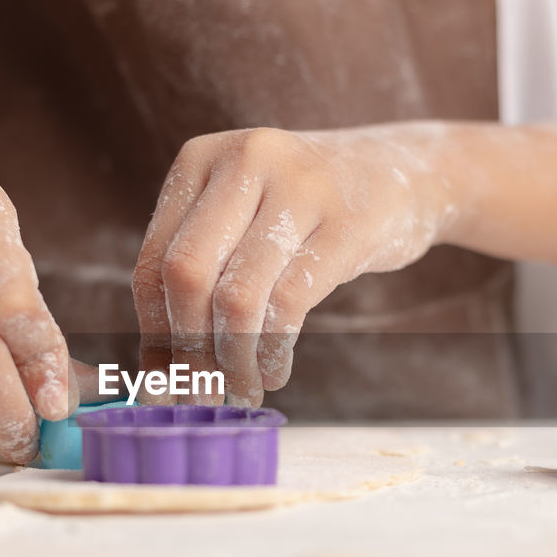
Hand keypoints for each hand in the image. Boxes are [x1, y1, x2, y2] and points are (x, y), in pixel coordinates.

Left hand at [132, 126, 450, 405]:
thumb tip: (154, 374)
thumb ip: (200, 275)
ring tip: (241, 392)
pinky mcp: (346, 223)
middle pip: (186, 276)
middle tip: (201, 396)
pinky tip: (273, 372)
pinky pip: (290, 304)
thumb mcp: (243, 219)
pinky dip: (273, 352)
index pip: (154, 262)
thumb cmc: (307, 212)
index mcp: (201, 159)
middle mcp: (244, 161)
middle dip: (188, 350)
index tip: (163, 384)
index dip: (154, 333)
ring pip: (237, 297)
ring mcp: (298, 187)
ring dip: (233, 361)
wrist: (403, 173)